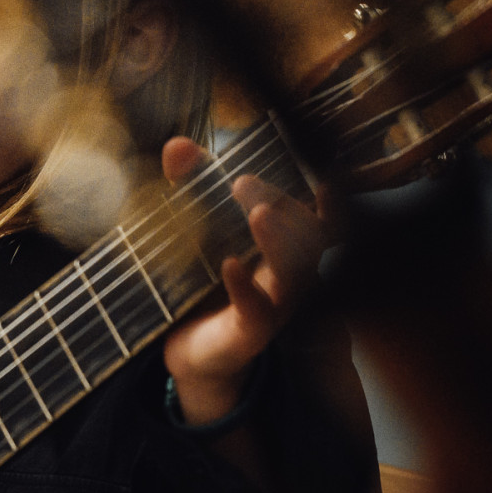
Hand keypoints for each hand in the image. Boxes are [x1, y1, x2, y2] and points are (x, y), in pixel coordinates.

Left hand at [159, 136, 326, 424]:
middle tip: (244, 182)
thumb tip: (178, 145)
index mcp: (283, 249)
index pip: (310, 216)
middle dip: (282, 204)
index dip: (313, 196)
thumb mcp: (195, 233)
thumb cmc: (203, 285)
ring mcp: (275, 306)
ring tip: (258, 214)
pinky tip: (230, 265)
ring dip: (278, 241)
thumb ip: (190, 188)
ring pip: (295, 273)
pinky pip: (258, 310)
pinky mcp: (250, 332)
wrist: (187, 348)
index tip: (304, 175)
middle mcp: (288, 276)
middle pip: (308, 237)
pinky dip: (246, 286)